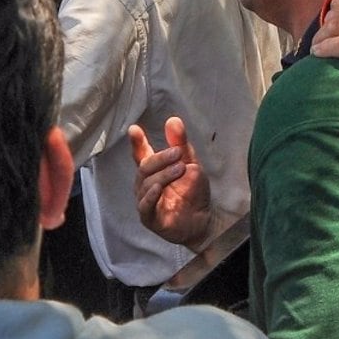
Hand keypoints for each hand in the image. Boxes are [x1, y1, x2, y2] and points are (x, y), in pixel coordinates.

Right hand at [129, 117, 212, 246]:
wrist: (205, 219)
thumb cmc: (194, 191)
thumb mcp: (190, 164)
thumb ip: (181, 144)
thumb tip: (173, 119)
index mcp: (153, 171)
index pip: (141, 154)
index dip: (136, 142)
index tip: (134, 129)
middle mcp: (145, 185)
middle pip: (145, 167)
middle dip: (161, 158)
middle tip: (178, 153)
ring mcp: (146, 202)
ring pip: (146, 184)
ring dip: (163, 174)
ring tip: (180, 168)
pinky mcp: (150, 219)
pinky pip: (145, 206)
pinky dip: (150, 196)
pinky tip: (158, 188)